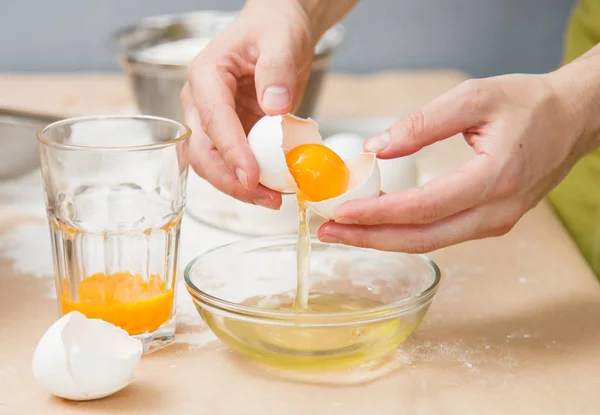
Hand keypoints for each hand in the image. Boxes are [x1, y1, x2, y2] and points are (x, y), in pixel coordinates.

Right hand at [181, 1, 313, 208]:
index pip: (213, 119)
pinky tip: (275, 188)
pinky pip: (235, 164)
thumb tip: (274, 106)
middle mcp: (202, 103)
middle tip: (267, 198)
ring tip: (274, 199)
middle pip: (203, 153)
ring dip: (241, 188)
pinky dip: (252, 180)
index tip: (251, 176)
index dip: (231, 152)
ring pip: (215, 165)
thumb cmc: (274, 29)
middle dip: (231, 181)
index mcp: (206, 76)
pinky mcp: (231, 135)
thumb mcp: (281, 39)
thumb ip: (277, 69)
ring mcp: (214, 122)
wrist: (277, 32)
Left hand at [317, 72, 598, 251]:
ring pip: (430, 243)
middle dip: (370, 239)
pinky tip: (378, 223)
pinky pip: (441, 235)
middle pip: (422, 239)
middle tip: (329, 233)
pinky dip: (405, 233)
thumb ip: (422, 123)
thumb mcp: (474, 97)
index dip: (378, 213)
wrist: (573, 119)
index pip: (423, 207)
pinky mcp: (490, 222)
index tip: (341, 212)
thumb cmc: (529, 104)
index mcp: (494, 178)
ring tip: (345, 231)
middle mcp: (495, 212)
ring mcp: (495, 223)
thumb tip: (377, 148)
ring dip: (384, 240)